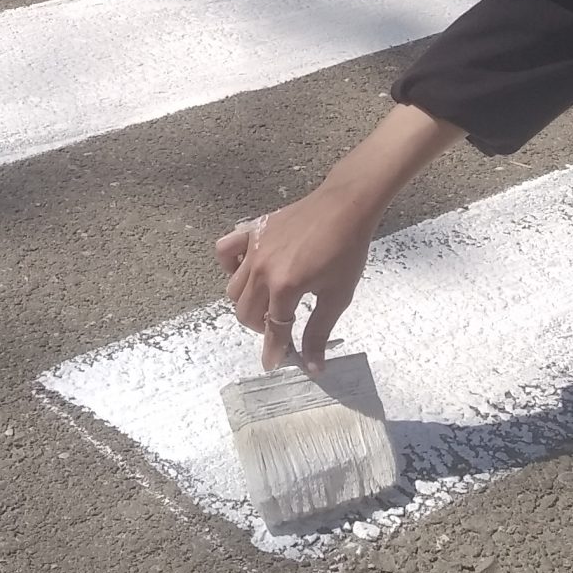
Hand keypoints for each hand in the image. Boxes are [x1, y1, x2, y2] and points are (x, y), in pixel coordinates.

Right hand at [216, 186, 378, 374]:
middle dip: (261, 327)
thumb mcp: (337, 296)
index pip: (273, 329)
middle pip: (246, 312)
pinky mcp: (252, 230)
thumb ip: (319, 331)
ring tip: (268, 302)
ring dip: (248, 303)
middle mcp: (262, 269)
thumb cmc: (347, 250)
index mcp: (284, 286)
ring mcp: (253, 248)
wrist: (345, 206)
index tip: (273, 364)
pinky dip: (230, 266)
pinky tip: (248, 271)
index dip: (273, 350)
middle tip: (279, 325)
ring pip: (233, 288)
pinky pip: (225, 252)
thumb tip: (312, 366)